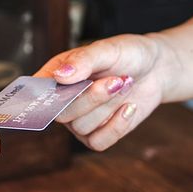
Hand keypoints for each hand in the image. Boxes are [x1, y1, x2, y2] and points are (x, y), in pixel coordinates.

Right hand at [36, 34, 173, 150]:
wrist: (156, 69)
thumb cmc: (127, 53)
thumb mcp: (108, 49)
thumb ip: (84, 60)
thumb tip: (60, 76)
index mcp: (56, 75)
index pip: (36, 91)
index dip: (39, 97)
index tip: (56, 93)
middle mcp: (64, 100)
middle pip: (60, 114)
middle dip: (90, 98)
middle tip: (113, 80)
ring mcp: (80, 119)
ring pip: (81, 128)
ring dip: (107, 107)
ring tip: (124, 85)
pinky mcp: (99, 133)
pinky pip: (99, 142)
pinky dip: (117, 126)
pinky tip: (129, 107)